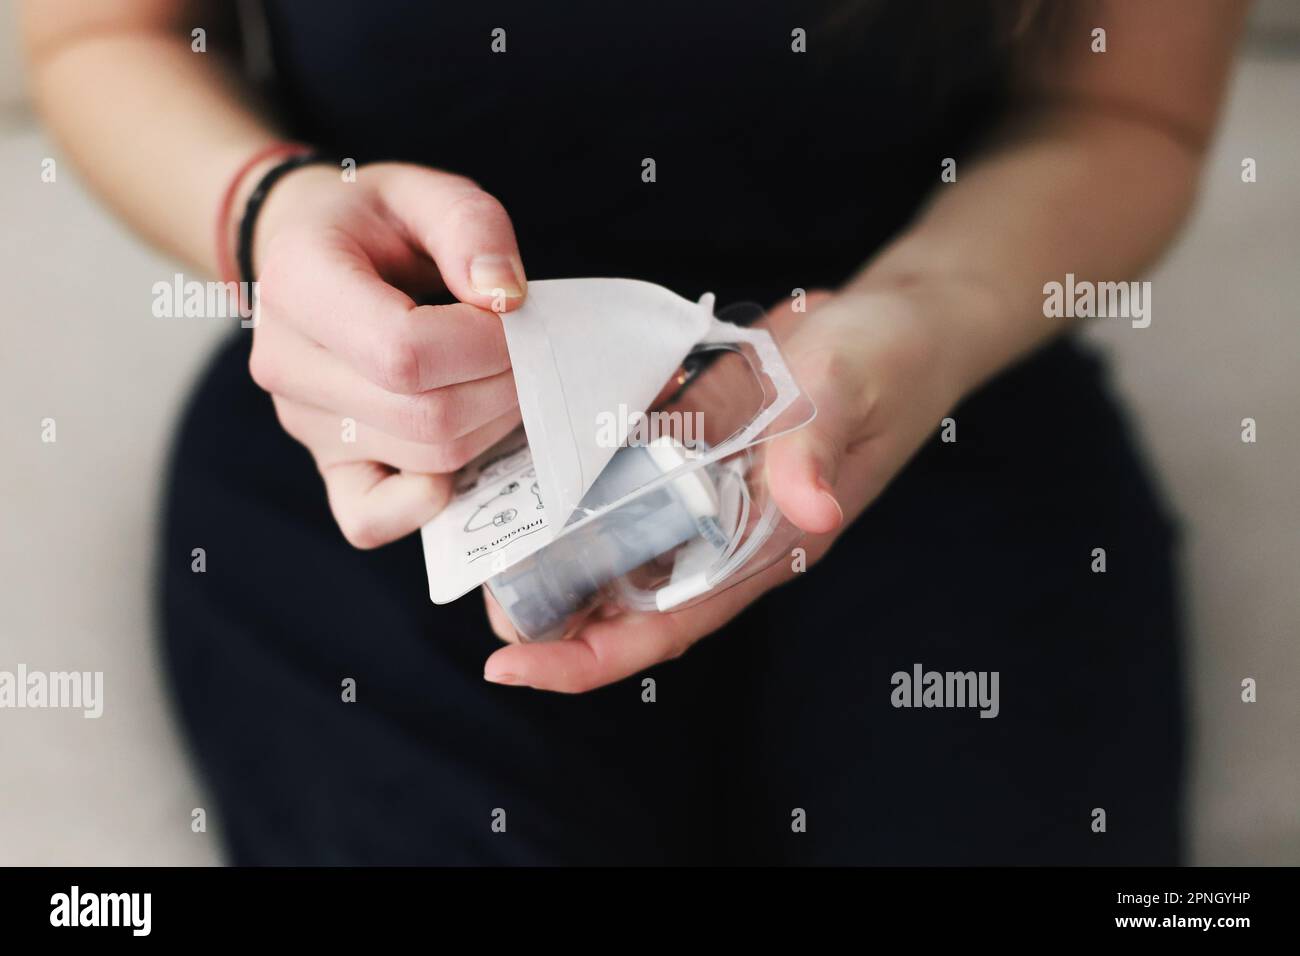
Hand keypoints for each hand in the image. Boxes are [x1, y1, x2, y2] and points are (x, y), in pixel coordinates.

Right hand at [247, 162, 527, 547]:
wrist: (314, 254)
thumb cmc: (375, 225)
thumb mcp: (425, 192)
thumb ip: (471, 227)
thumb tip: (505, 298)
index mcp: (297, 282)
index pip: (403, 351)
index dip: (484, 346)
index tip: (516, 317)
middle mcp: (285, 362)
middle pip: (426, 415)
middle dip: (503, 387)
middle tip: (527, 351)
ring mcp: (303, 423)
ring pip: (426, 460)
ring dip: (489, 425)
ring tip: (499, 377)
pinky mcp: (326, 464)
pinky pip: (371, 520)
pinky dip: (430, 500)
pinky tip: (461, 449)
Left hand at [481, 284, 974, 690]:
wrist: (897, 322)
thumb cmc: (884, 368)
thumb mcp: (848, 400)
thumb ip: (819, 454)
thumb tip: (813, 512)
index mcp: (758, 547)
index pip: (662, 627)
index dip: (585, 656)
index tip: (509, 663)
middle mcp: (720, 530)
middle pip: (619, 594)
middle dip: (545, 601)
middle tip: (472, 577)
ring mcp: (700, 486)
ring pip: (611, 538)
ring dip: (548, 543)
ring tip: (477, 526)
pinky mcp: (689, 440)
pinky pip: (623, 472)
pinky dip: (576, 476)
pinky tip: (524, 460)